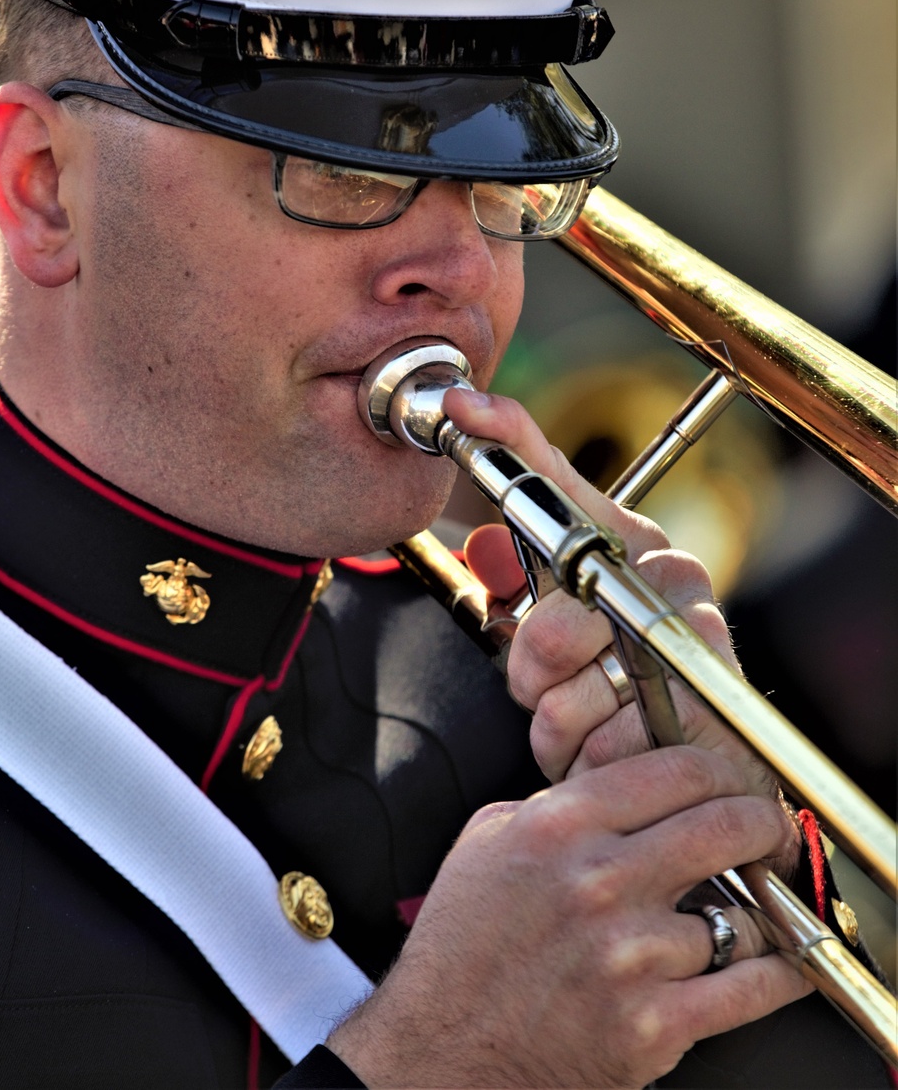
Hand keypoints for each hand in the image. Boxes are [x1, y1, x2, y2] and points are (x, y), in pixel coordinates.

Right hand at [327, 747, 810, 1088]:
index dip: (720, 770)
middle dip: (761, 823)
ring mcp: (631, 956)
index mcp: (559, 827)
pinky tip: (782, 961)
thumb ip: (554, 803)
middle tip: (766, 829)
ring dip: (753, 911)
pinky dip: (779, 973)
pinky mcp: (653, 1026)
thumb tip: (617, 783)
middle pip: (725, 826)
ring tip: (745, 910)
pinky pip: (750, 989)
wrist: (441, 1053)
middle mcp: (599, 882)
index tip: (731, 781)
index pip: (675, 771)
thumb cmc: (461, 950)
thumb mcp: (487, 843)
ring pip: (742, 914)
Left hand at [441, 387, 799, 884]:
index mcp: (630, 540)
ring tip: (590, 714)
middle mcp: (669, 573)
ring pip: (565, 694)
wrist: (703, 757)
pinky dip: (585, 758)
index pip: (555, 476)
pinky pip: (594, 742)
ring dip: (558, 722)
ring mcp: (694, 634)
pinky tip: (613, 744)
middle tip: (553, 680)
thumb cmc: (626, 679)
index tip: (460, 407)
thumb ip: (517, 577)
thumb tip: (481, 537)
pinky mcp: (705, 704)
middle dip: (532, 671)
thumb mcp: (561, 624)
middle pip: (548, 625)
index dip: (506, 436)